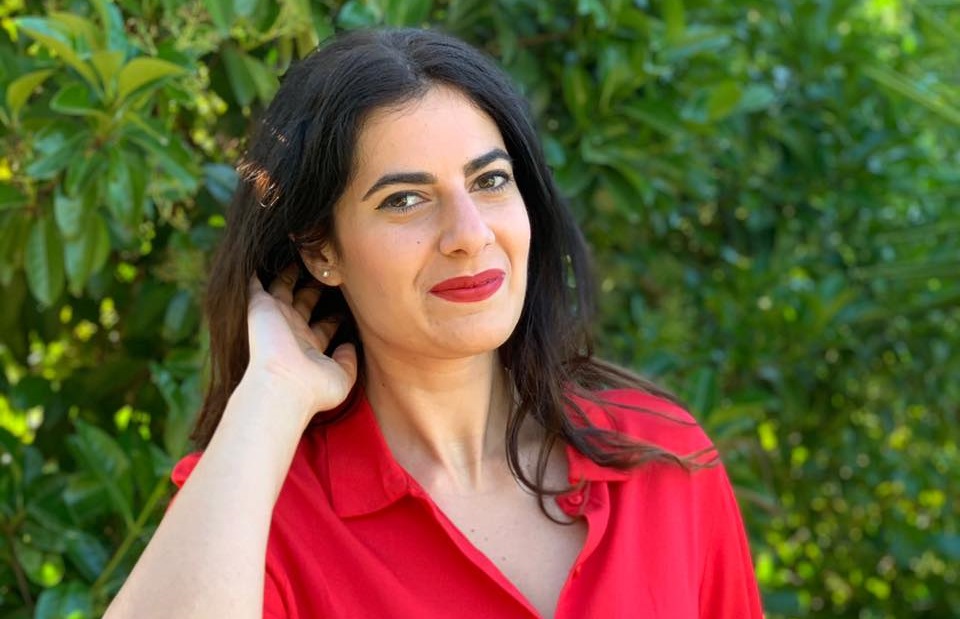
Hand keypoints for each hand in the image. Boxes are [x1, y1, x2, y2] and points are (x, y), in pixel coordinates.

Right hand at [242, 264, 357, 424]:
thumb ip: (348, 360)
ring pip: (283, 289)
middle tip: (325, 271)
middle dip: (314, 288)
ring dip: (289, 275)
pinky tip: (260, 261)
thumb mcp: (342, 377)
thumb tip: (350, 344)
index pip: (325, 326)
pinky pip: (255, 285)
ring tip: (299, 256)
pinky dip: (256, 273)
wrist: (285, 384)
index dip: (334, 315)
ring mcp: (276, 318)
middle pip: (305, 303)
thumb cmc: (314, 387)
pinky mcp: (260, 307)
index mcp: (311, 347)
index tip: (347, 301)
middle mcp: (293, 331)